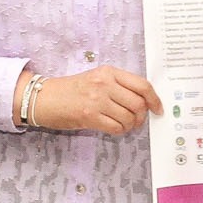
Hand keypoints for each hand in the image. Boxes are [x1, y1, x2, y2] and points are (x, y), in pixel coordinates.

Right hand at [31, 66, 156, 135]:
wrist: (45, 98)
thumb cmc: (71, 90)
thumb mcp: (96, 78)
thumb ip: (118, 85)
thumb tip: (143, 100)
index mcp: (108, 72)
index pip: (142, 85)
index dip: (154, 99)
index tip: (158, 108)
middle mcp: (104, 84)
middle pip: (138, 104)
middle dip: (141, 116)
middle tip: (137, 121)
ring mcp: (96, 100)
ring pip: (129, 118)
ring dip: (130, 125)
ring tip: (123, 124)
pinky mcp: (89, 116)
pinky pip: (116, 127)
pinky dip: (119, 131)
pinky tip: (114, 128)